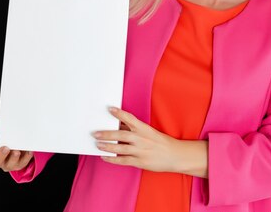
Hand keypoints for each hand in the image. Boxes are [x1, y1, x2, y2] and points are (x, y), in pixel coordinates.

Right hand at [0, 120, 33, 171]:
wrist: (14, 144)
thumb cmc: (2, 138)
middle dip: (1, 155)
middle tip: (6, 148)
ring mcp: (8, 164)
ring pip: (9, 165)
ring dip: (13, 158)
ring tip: (16, 151)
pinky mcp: (19, 165)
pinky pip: (23, 163)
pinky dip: (26, 157)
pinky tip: (29, 151)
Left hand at [93, 107, 207, 177]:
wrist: (175, 156)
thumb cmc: (161, 142)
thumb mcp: (150, 132)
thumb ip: (135, 129)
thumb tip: (119, 124)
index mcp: (144, 129)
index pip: (130, 119)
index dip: (119, 113)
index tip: (109, 109)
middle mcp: (141, 139)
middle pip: (121, 134)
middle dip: (107, 133)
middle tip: (95, 133)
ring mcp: (140, 151)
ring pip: (120, 148)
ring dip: (107, 146)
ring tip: (97, 144)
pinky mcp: (140, 162)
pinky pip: (123, 160)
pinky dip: (112, 159)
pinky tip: (104, 157)